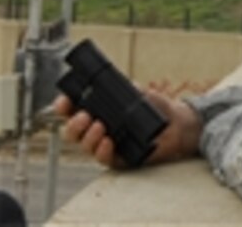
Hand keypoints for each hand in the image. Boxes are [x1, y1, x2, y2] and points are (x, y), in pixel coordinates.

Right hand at [53, 89, 202, 168]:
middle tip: (85, 116)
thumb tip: (115, 83)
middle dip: (73, 125)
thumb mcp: (139, 92)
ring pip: (85, 146)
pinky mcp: (119, 158)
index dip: (64, 107)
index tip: (64, 102)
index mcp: (98, 111)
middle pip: (73, 132)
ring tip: (99, 126)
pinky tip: (108, 141)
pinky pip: (104, 159)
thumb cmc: (156, 107)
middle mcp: (98, 129)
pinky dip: (103, 151)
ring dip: (88, 137)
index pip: (73, 110)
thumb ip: (126, 87)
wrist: (178, 123)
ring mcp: (107, 145)